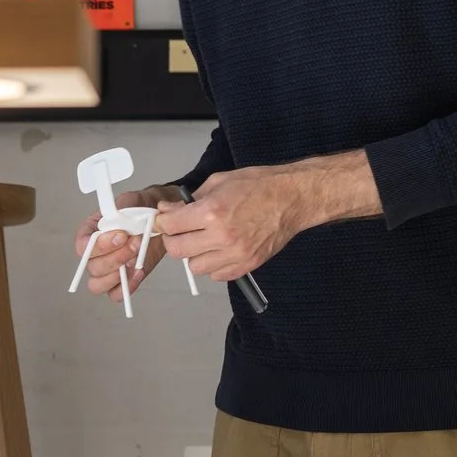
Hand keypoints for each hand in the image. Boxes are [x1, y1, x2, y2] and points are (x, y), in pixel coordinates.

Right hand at [73, 185, 174, 303]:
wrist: (156, 221)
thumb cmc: (139, 210)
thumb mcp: (129, 202)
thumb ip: (120, 210)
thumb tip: (116, 220)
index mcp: (90, 233)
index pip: (83, 246)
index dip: (100, 245)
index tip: (121, 235)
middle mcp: (95, 254)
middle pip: (93, 268)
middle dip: (116, 257)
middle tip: (135, 243)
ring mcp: (108, 270)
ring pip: (98, 285)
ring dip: (119, 274)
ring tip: (136, 258)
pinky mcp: (123, 280)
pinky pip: (116, 294)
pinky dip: (126, 286)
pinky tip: (138, 271)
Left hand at [154, 152, 379, 280]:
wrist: (293, 199)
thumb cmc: (259, 185)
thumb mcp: (219, 181)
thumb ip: (190, 199)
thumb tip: (168, 210)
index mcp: (211, 212)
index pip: (170, 226)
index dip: (163, 221)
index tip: (166, 218)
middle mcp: (221, 236)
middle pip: (177, 251)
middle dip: (174, 239)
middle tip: (182, 230)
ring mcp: (235, 254)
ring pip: (195, 267)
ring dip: (194, 254)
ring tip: (204, 240)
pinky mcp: (247, 265)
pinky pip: (217, 275)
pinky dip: (214, 265)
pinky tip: (220, 250)